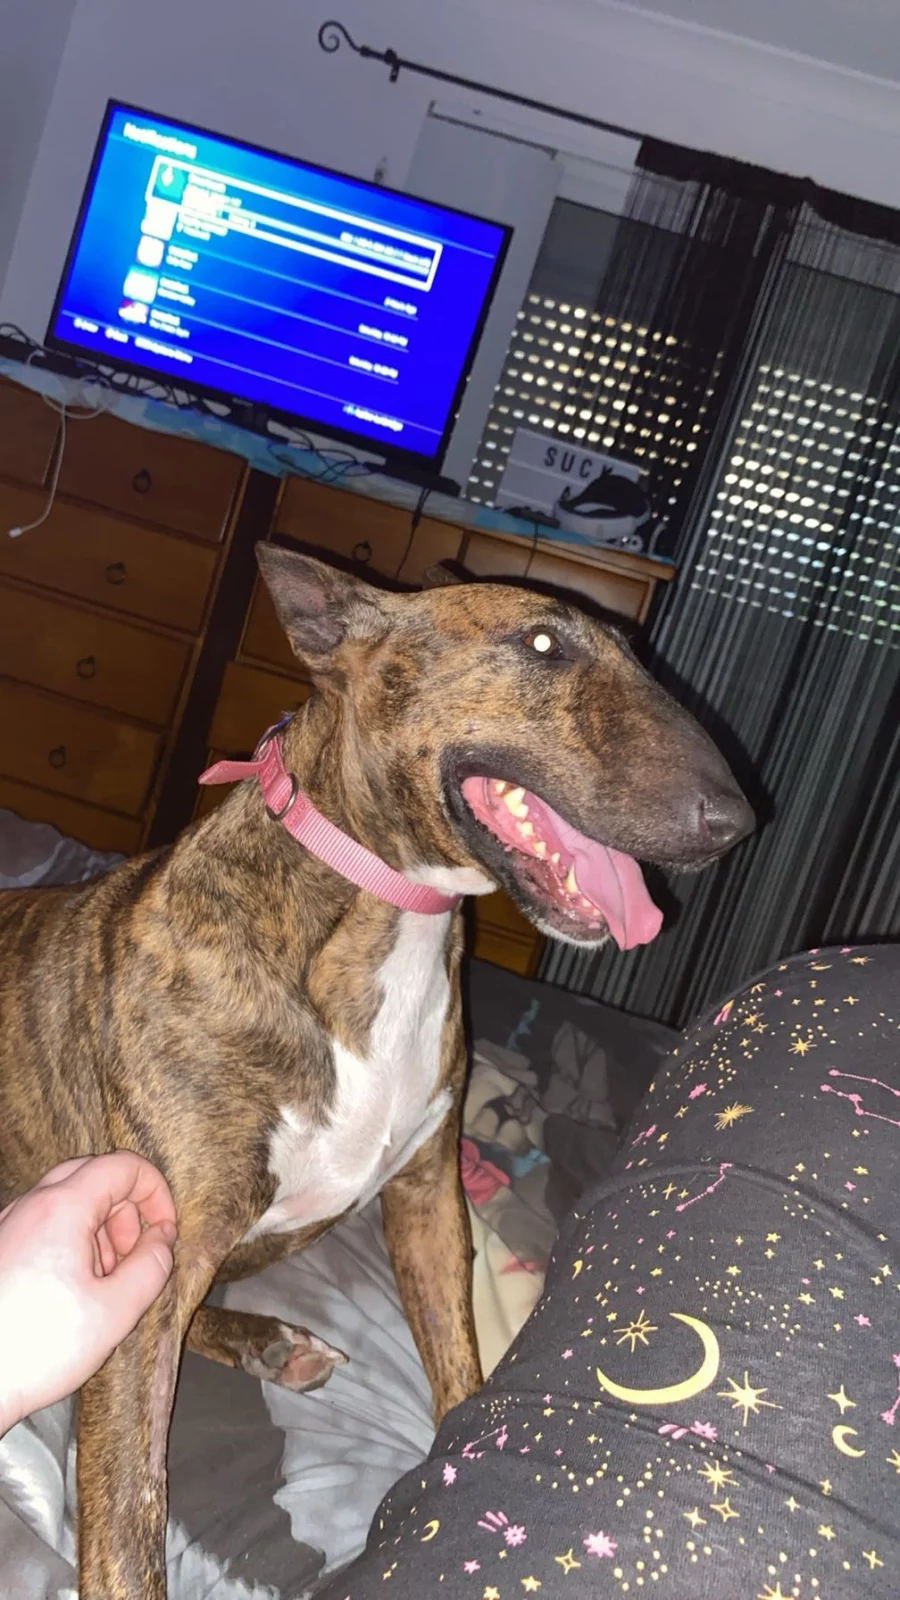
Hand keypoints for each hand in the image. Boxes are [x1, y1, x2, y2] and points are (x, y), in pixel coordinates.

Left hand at [0, 1152, 176, 1433]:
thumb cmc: (33, 1350)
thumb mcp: (114, 1313)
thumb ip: (151, 1267)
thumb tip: (162, 1240)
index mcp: (61, 1209)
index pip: (123, 1166)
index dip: (155, 1191)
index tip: (165, 1229)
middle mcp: (30, 1207)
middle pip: (94, 1176)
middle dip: (125, 1210)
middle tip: (135, 1254)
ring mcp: (9, 1226)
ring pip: (68, 1200)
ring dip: (98, 1228)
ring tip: (103, 1281)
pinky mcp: (0, 1250)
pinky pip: (44, 1224)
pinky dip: (70, 1240)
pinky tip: (73, 1288)